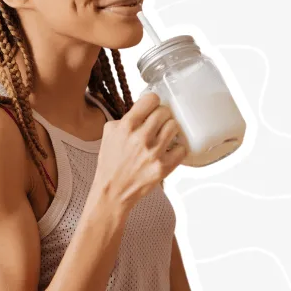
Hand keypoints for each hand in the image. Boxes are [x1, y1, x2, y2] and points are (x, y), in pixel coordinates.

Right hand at [92, 92, 186, 210]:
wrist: (112, 191)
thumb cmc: (110, 163)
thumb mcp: (109, 133)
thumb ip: (125, 118)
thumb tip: (141, 109)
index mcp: (127, 126)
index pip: (151, 99)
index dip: (153, 102)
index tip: (152, 107)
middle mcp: (141, 137)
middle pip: (165, 112)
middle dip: (162, 116)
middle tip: (158, 123)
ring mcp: (154, 152)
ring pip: (174, 126)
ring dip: (170, 130)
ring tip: (164, 136)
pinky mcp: (164, 167)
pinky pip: (182, 149)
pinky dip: (177, 149)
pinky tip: (169, 151)